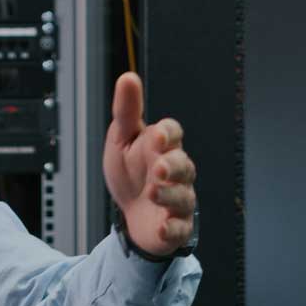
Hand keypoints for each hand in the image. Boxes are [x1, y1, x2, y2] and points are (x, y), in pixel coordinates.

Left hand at [102, 72, 196, 256]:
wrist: (131, 217)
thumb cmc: (130, 174)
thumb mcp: (122, 140)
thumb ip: (126, 112)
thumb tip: (128, 77)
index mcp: (163, 148)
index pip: (174, 133)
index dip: (168, 134)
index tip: (157, 135)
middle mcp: (176, 172)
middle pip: (184, 165)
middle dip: (172, 165)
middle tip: (158, 169)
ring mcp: (179, 200)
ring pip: (184, 195)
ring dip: (169, 194)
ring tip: (152, 192)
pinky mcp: (176, 226)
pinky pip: (181, 228)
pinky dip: (172, 228)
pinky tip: (162, 226)